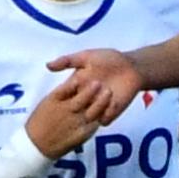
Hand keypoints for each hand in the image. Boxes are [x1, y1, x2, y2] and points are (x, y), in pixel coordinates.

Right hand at [21, 56, 136, 156]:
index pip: (65, 95)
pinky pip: (104, 120)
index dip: (66, 92)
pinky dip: (106, 114)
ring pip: (89, 116)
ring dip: (95, 107)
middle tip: (93, 85)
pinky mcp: (110, 113)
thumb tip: (47, 65)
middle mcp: (85, 100)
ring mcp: (97, 108)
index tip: (73, 84)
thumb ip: (68, 61)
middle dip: (81, 100)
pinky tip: (112, 102)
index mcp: (76, 87)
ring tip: (106, 91)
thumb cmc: (108, 60)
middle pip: (76, 108)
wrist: (131, 66)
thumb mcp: (86, 57)